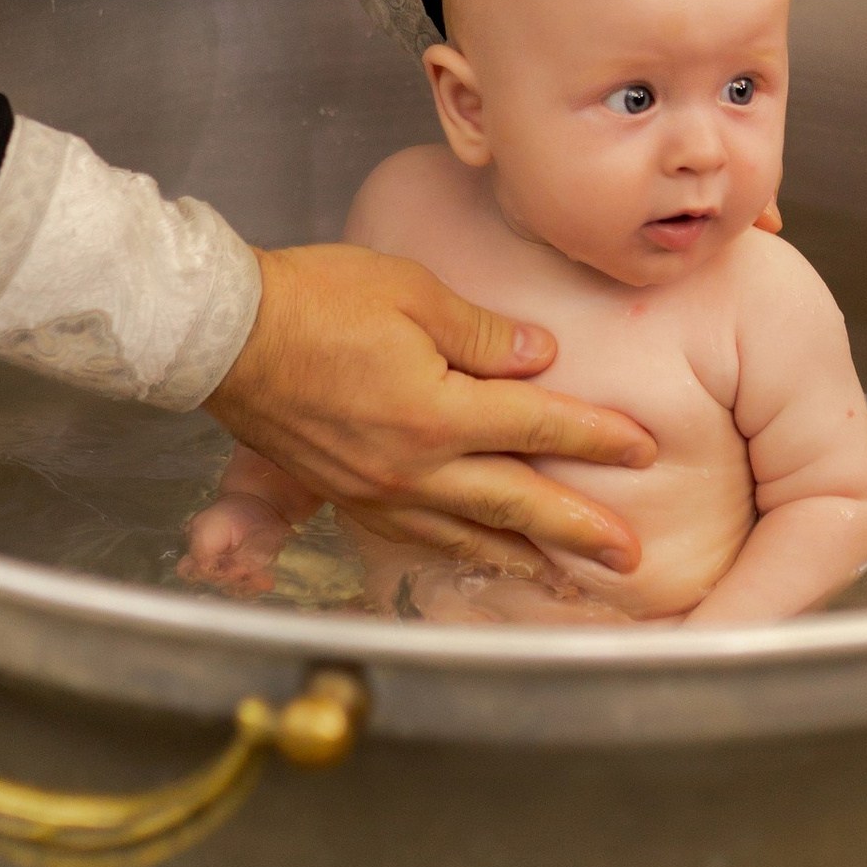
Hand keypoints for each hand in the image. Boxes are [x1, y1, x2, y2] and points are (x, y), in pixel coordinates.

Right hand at [212, 243, 655, 580]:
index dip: (595, 436)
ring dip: (523, 555)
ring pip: (467, 534)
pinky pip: (416, 536)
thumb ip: (484, 332)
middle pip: (515, 502)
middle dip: (578, 528)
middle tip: (628, 555)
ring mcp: (377, 489)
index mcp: (436, 412)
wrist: (224, 334)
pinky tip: (477, 553)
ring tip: (566, 575)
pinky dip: (458, 550)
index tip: (642, 448)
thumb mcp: (411, 291)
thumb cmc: (314, 299)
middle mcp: (412, 466)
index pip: (536, 426)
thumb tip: (541, 359)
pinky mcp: (346, 494)